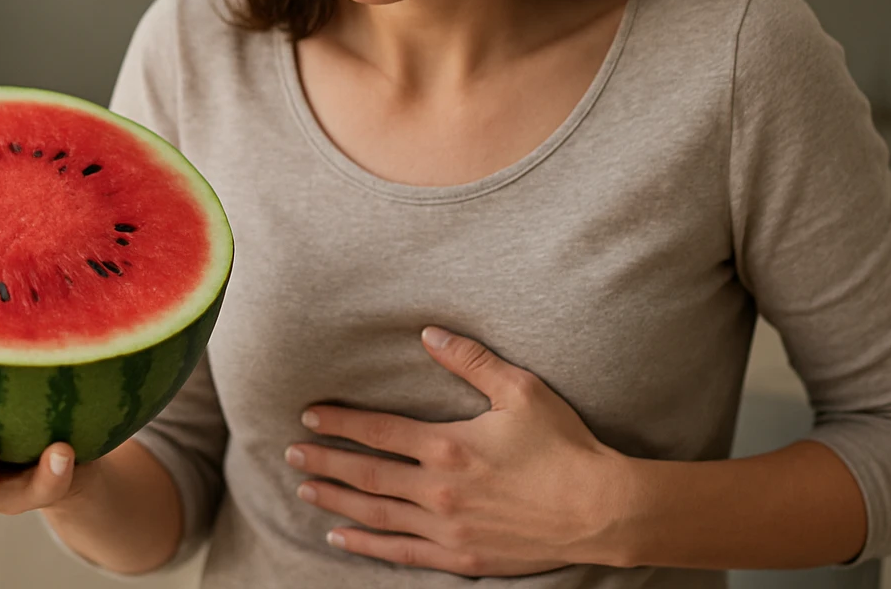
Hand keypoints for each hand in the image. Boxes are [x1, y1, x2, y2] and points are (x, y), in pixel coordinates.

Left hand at [284, 327, 632, 576]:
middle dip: (325, 460)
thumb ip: (471, 361)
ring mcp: (446, 527)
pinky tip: (340, 536)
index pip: (378, 432)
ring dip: (336, 499)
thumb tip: (429, 335)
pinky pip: (401, 552)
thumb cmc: (563, 446)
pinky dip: (366, 544)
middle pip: (366, 474)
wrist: (599, 510)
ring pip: (375, 514)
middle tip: (291, 451)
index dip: (340, 422)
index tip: (310, 415)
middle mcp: (438, 489)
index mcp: (448, 446)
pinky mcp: (460, 556)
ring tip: (304, 487)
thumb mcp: (520, 390)